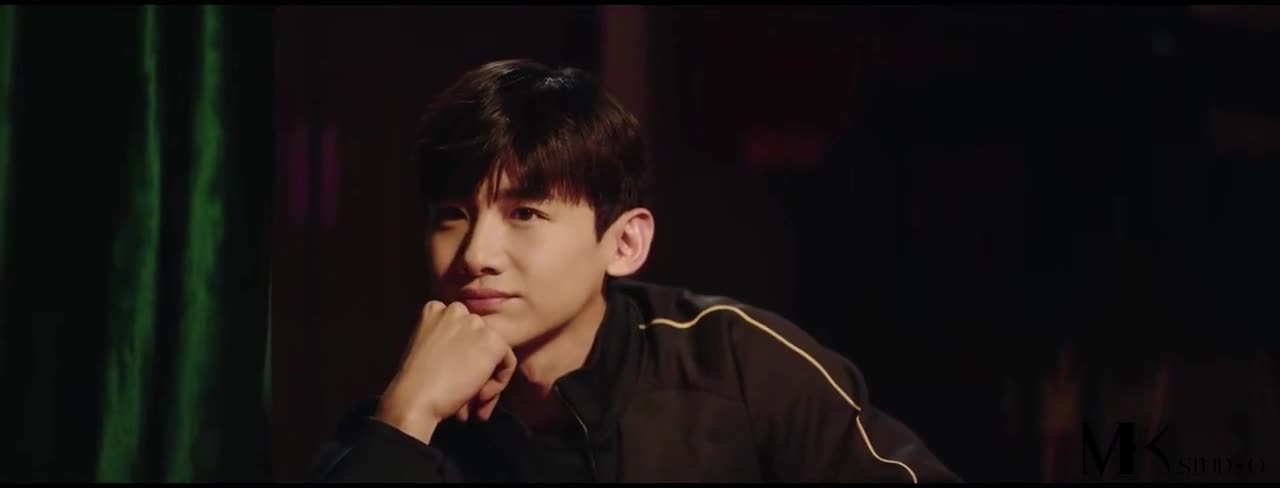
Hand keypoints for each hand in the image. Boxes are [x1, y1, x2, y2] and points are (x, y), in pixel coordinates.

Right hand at [375, 301, 516, 443]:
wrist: (415, 396)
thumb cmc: (415, 382)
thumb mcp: (425, 348)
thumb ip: (446, 342)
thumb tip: (469, 355)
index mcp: (434, 309)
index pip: (462, 330)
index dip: (462, 356)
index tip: (455, 377)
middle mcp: (457, 310)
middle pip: (480, 339)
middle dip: (477, 368)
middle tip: (470, 396)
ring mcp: (475, 324)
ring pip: (495, 352)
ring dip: (488, 379)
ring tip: (475, 403)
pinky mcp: (492, 341)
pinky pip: (508, 362)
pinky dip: (498, 384)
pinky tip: (479, 397)